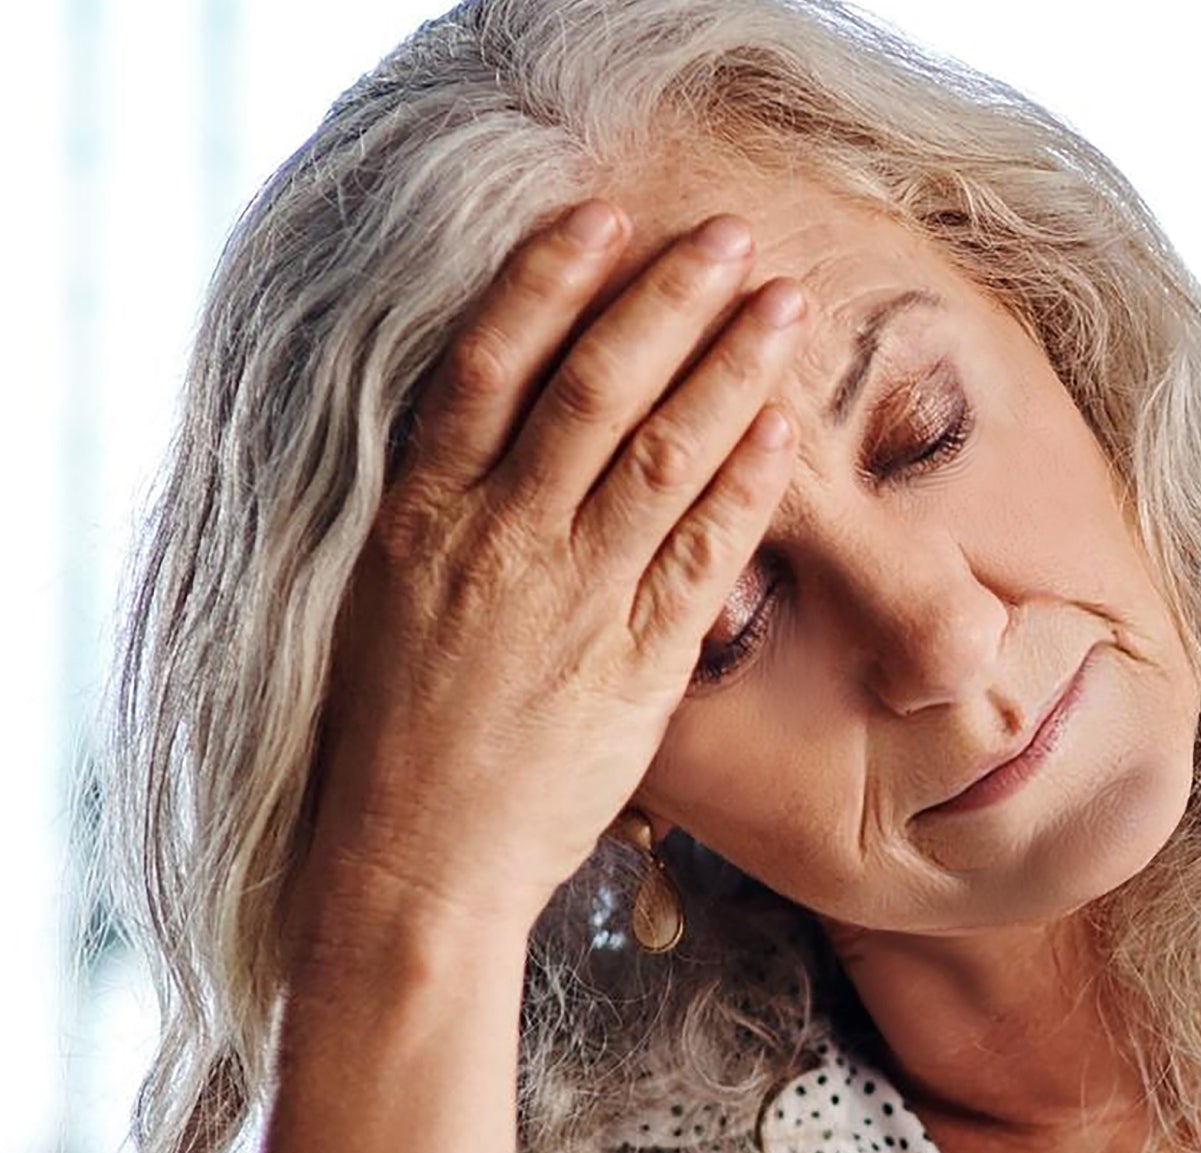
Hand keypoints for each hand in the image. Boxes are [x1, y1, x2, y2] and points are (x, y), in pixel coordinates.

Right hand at [296, 198, 805, 945]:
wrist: (415, 861)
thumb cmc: (397, 739)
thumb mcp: (391, 603)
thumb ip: (449, 520)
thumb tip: (510, 450)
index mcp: (422, 514)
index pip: (487, 365)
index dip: (549, 281)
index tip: (604, 219)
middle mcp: (496, 541)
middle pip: (590, 388)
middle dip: (665, 301)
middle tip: (729, 239)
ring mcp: (568, 601)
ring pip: (658, 456)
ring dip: (728, 370)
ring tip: (781, 306)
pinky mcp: (631, 668)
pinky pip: (700, 557)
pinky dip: (747, 487)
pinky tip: (786, 430)